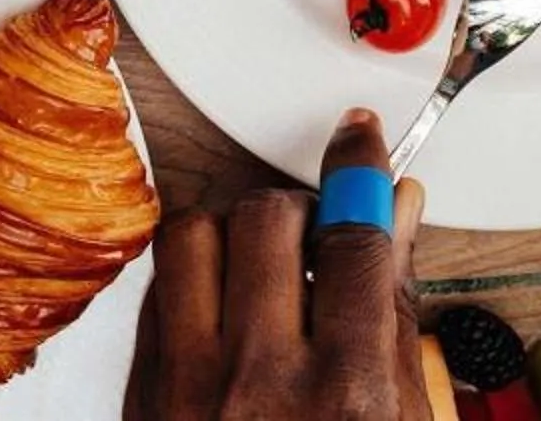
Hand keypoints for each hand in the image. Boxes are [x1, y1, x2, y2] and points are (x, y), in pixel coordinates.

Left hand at [126, 110, 429, 420]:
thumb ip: (400, 326)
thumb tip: (396, 220)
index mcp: (347, 396)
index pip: (352, 240)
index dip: (361, 176)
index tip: (363, 145)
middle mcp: (259, 379)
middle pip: (267, 219)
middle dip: (300, 216)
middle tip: (320, 243)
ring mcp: (188, 384)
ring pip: (196, 234)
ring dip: (235, 238)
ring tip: (267, 276)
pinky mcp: (140, 392)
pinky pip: (158, 286)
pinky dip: (193, 279)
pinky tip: (226, 311)